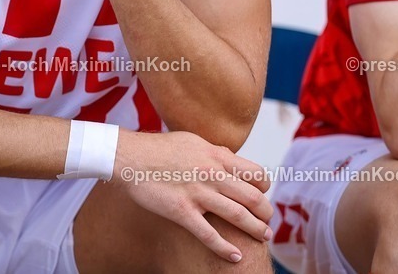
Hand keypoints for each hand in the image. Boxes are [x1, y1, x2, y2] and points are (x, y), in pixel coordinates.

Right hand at [111, 129, 272, 262]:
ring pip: (237, 216)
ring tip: (264, 237)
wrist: (130, 157)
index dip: (264, 187)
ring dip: (255, 229)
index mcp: (217, 156)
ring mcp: (198, 194)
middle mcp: (212, 175)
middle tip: (268, 221)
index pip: (255, 173)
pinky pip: (208, 234)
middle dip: (265, 212)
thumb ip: (214, 152)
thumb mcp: (193, 141)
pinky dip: (224, 248)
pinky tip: (235, 256)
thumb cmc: (159, 148)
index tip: (263, 195)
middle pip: (252, 197)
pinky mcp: (182, 212)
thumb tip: (230, 156)